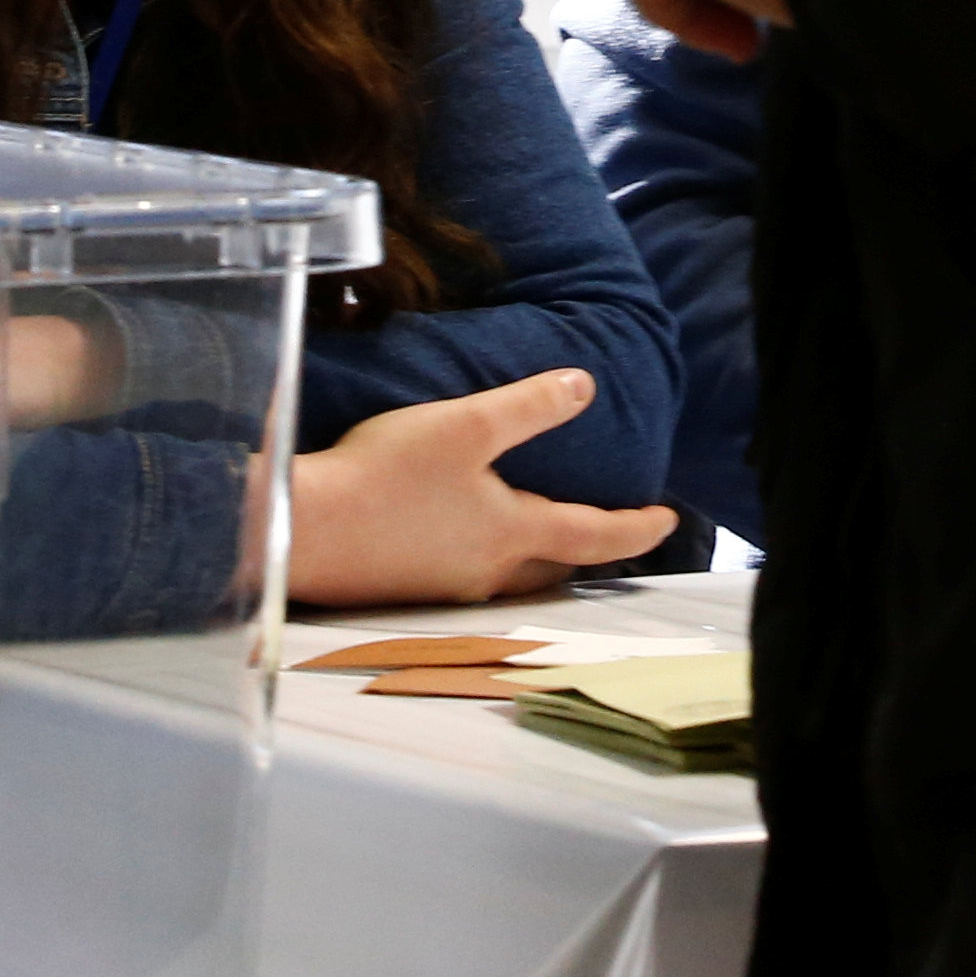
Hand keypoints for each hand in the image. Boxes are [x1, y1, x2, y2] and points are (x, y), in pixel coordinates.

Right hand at [285, 370, 676, 607]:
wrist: (306, 531)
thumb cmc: (386, 475)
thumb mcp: (465, 425)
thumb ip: (527, 407)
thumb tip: (585, 387)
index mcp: (510, 532)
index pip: (592, 535)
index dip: (635, 528)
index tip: (668, 520)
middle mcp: (486, 571)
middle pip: (554, 569)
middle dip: (584, 551)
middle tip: (602, 532)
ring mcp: (446, 588)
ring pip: (510, 577)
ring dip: (535, 559)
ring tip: (538, 534)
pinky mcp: (408, 590)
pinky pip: (468, 577)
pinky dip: (487, 558)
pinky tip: (460, 536)